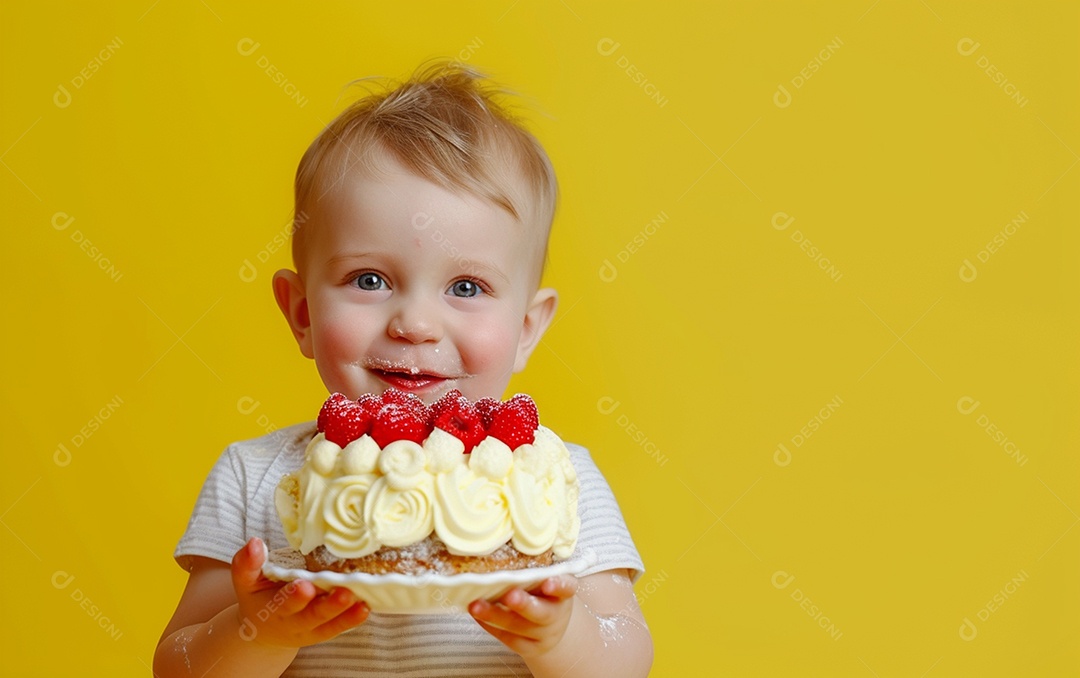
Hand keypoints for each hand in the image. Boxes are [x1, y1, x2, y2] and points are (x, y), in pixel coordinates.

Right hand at [231, 538, 368, 647]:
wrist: (264, 629)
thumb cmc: (258, 597)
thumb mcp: (246, 581)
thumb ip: (247, 563)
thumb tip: (255, 542)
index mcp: (271, 609)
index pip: (282, 603)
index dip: (293, 596)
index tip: (304, 585)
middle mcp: (292, 622)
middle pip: (311, 616)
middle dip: (327, 606)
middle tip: (343, 594)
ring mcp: (310, 629)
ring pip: (329, 624)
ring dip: (346, 614)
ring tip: (361, 602)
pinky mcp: (325, 630)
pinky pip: (339, 627)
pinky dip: (353, 619)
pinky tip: (366, 608)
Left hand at [468, 575, 577, 657]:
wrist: (553, 626)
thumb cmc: (544, 593)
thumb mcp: (546, 579)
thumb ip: (534, 568)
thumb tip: (504, 543)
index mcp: (563, 593)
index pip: (566, 588)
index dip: (559, 585)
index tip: (548, 582)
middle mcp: (557, 615)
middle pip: (542, 613)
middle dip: (524, 604)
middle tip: (509, 595)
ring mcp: (544, 634)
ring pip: (520, 627)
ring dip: (496, 615)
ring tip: (475, 605)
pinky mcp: (529, 648)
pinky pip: (509, 640)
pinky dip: (491, 627)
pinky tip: (477, 615)